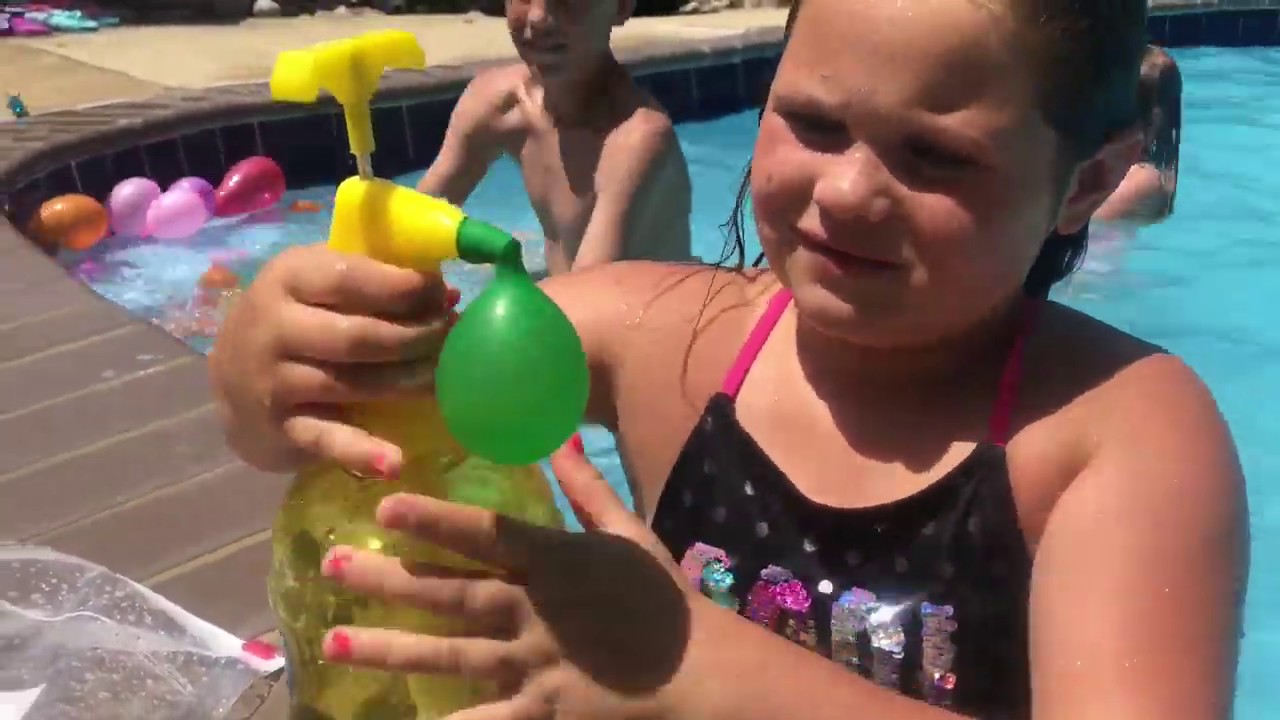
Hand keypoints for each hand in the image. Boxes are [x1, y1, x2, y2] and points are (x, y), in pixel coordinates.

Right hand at [210, 244, 457, 476]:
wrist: (230, 380)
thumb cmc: (296, 319)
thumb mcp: (320, 286)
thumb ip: (375, 281)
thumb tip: (447, 294)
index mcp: (289, 277)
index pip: (352, 278)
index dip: (405, 288)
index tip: (443, 295)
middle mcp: (274, 326)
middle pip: (360, 336)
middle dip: (416, 338)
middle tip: (450, 339)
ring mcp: (274, 380)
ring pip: (354, 384)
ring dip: (408, 383)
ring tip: (443, 379)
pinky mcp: (280, 427)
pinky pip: (326, 439)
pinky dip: (359, 452)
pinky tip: (392, 463)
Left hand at [319, 439, 692, 719]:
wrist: (701, 672)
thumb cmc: (663, 598)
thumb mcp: (628, 531)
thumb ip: (585, 485)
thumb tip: (557, 432)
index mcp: (556, 561)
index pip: (486, 536)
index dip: (434, 522)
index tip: (383, 507)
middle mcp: (535, 610)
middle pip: (451, 593)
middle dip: (388, 579)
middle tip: (328, 564)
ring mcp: (535, 665)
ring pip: (451, 655)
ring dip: (391, 646)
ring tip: (334, 640)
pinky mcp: (541, 710)